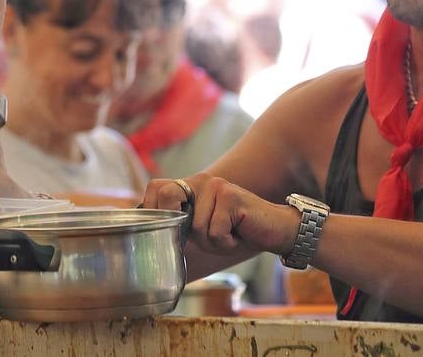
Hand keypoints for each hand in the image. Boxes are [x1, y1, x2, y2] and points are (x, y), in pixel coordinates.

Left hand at [141, 173, 298, 256]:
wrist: (273, 230)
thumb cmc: (235, 233)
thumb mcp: (200, 228)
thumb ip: (179, 222)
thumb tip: (149, 228)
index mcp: (190, 186)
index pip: (155, 188)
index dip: (154, 209)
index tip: (171, 228)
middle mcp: (200, 180)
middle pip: (168, 197)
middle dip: (181, 225)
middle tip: (205, 232)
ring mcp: (216, 186)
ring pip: (195, 227)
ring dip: (211, 242)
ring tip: (228, 234)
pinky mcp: (231, 197)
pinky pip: (215, 232)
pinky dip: (226, 243)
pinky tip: (238, 235)